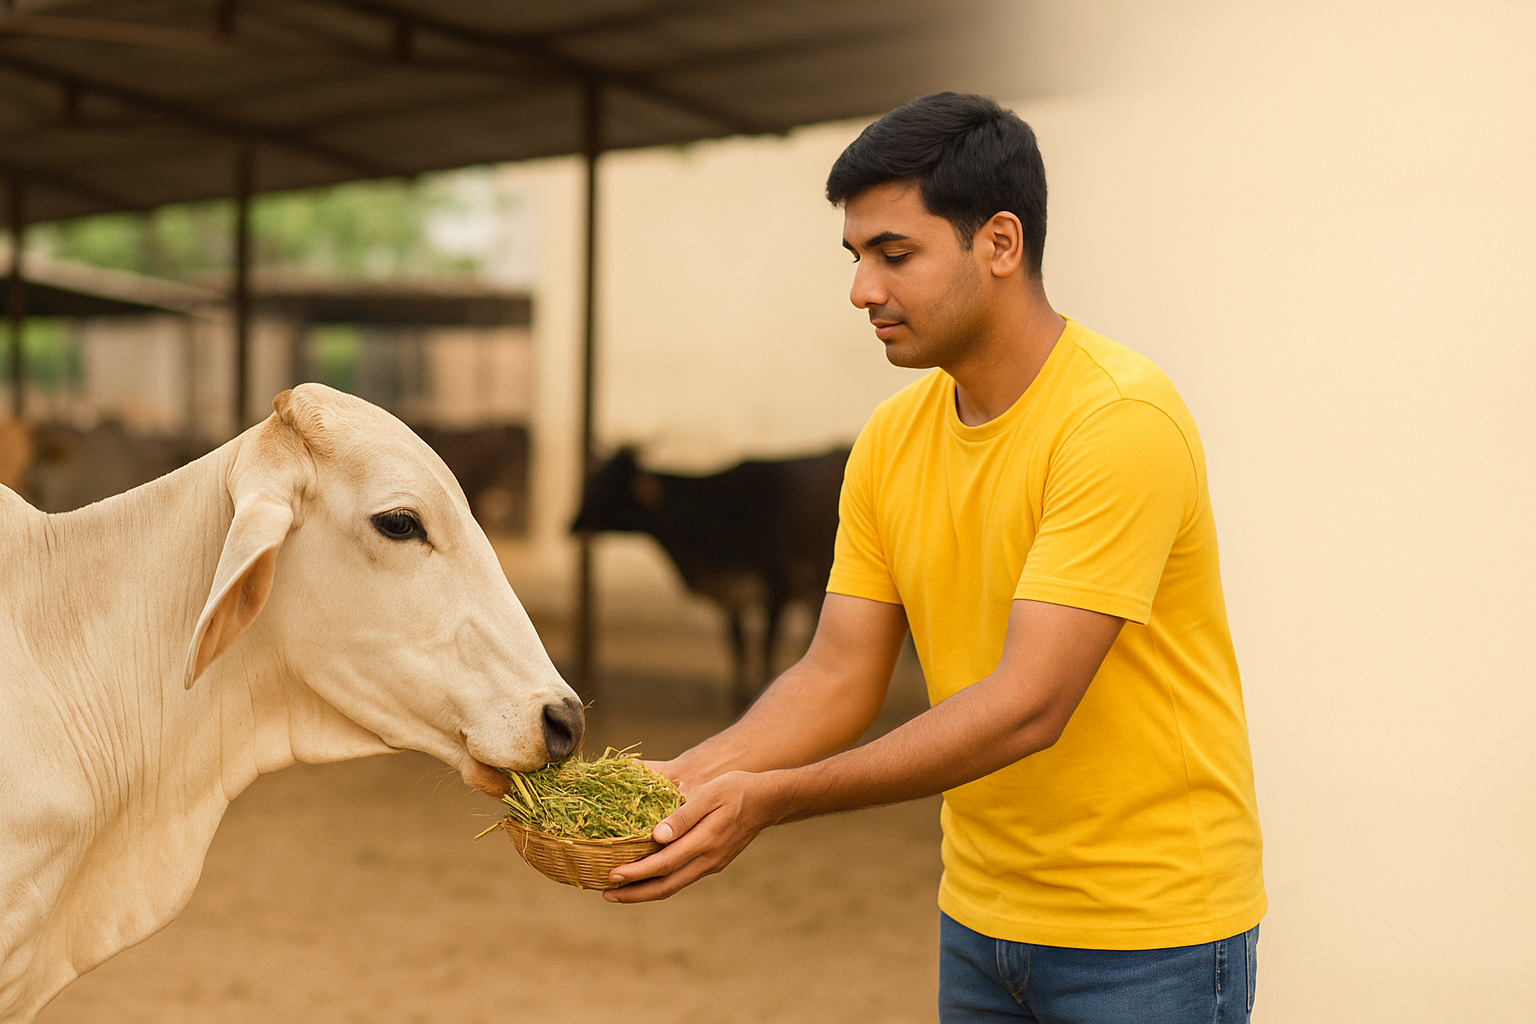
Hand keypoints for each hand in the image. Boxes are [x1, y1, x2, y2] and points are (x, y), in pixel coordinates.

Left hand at [602, 770, 775, 902]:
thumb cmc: (736, 790)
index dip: (636, 873)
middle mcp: (707, 860)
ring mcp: (711, 864)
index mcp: (705, 842)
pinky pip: (682, 878)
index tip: (611, 875)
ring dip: (646, 891)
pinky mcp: (713, 862)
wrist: (768, 800)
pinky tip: (646, 877)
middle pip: (666, 886)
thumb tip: (656, 836)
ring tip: (620, 891)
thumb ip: (683, 816)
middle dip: (634, 893)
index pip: (663, 865)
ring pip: (674, 885)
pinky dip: (661, 881)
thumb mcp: (709, 795)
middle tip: (606, 894)